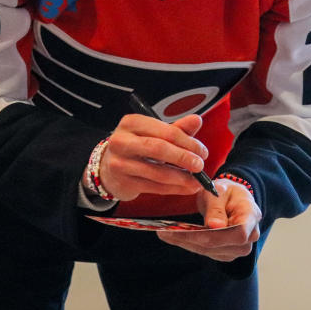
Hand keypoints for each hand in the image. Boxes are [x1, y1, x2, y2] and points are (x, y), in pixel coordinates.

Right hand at [90, 113, 207, 200]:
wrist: (108, 167)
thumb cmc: (137, 146)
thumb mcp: (155, 133)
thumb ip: (177, 128)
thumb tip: (197, 120)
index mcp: (132, 122)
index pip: (166, 131)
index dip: (188, 142)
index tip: (202, 152)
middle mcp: (122, 141)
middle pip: (159, 149)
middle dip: (184, 158)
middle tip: (200, 166)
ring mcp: (120, 163)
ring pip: (157, 172)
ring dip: (181, 178)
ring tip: (196, 181)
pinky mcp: (123, 182)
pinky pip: (153, 187)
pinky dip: (173, 189)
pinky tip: (185, 188)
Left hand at [156, 178, 261, 260]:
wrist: (232, 199)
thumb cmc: (227, 192)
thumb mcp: (220, 190)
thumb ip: (217, 208)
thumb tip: (214, 226)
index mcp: (251, 217)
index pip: (238, 233)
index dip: (213, 235)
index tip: (187, 231)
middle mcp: (249, 237)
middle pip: (219, 244)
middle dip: (190, 239)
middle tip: (164, 231)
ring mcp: (238, 248)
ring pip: (209, 250)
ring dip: (185, 242)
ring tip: (165, 233)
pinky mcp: (226, 253)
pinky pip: (205, 252)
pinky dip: (188, 244)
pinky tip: (174, 236)